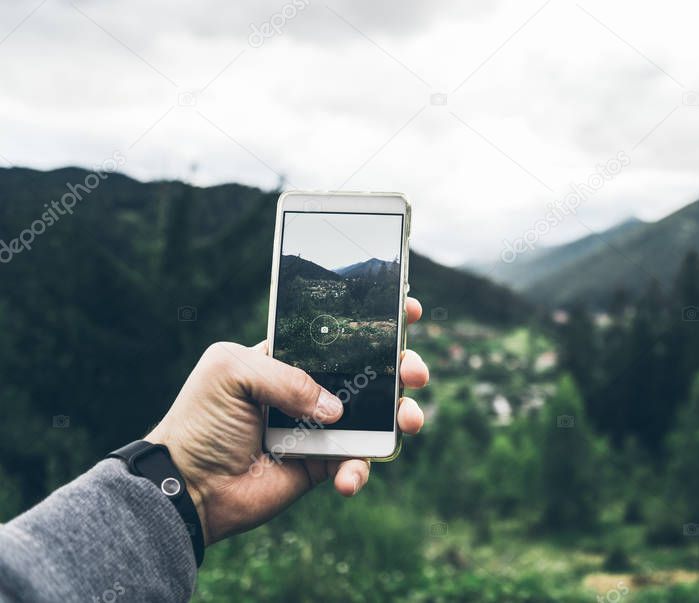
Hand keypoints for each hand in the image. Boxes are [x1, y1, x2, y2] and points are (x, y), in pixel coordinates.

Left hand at [145, 297, 429, 544]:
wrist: (188, 485)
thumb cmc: (201, 419)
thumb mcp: (232, 371)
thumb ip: (287, 376)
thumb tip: (336, 409)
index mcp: (291, 356)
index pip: (341, 331)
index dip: (376, 320)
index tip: (409, 309)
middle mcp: (312, 388)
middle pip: (372, 371)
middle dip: (403, 367)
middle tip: (414, 372)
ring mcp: (321, 427)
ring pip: (378, 417)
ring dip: (403, 416)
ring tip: (410, 422)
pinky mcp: (324, 465)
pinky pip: (357, 463)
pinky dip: (360, 470)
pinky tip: (347, 477)